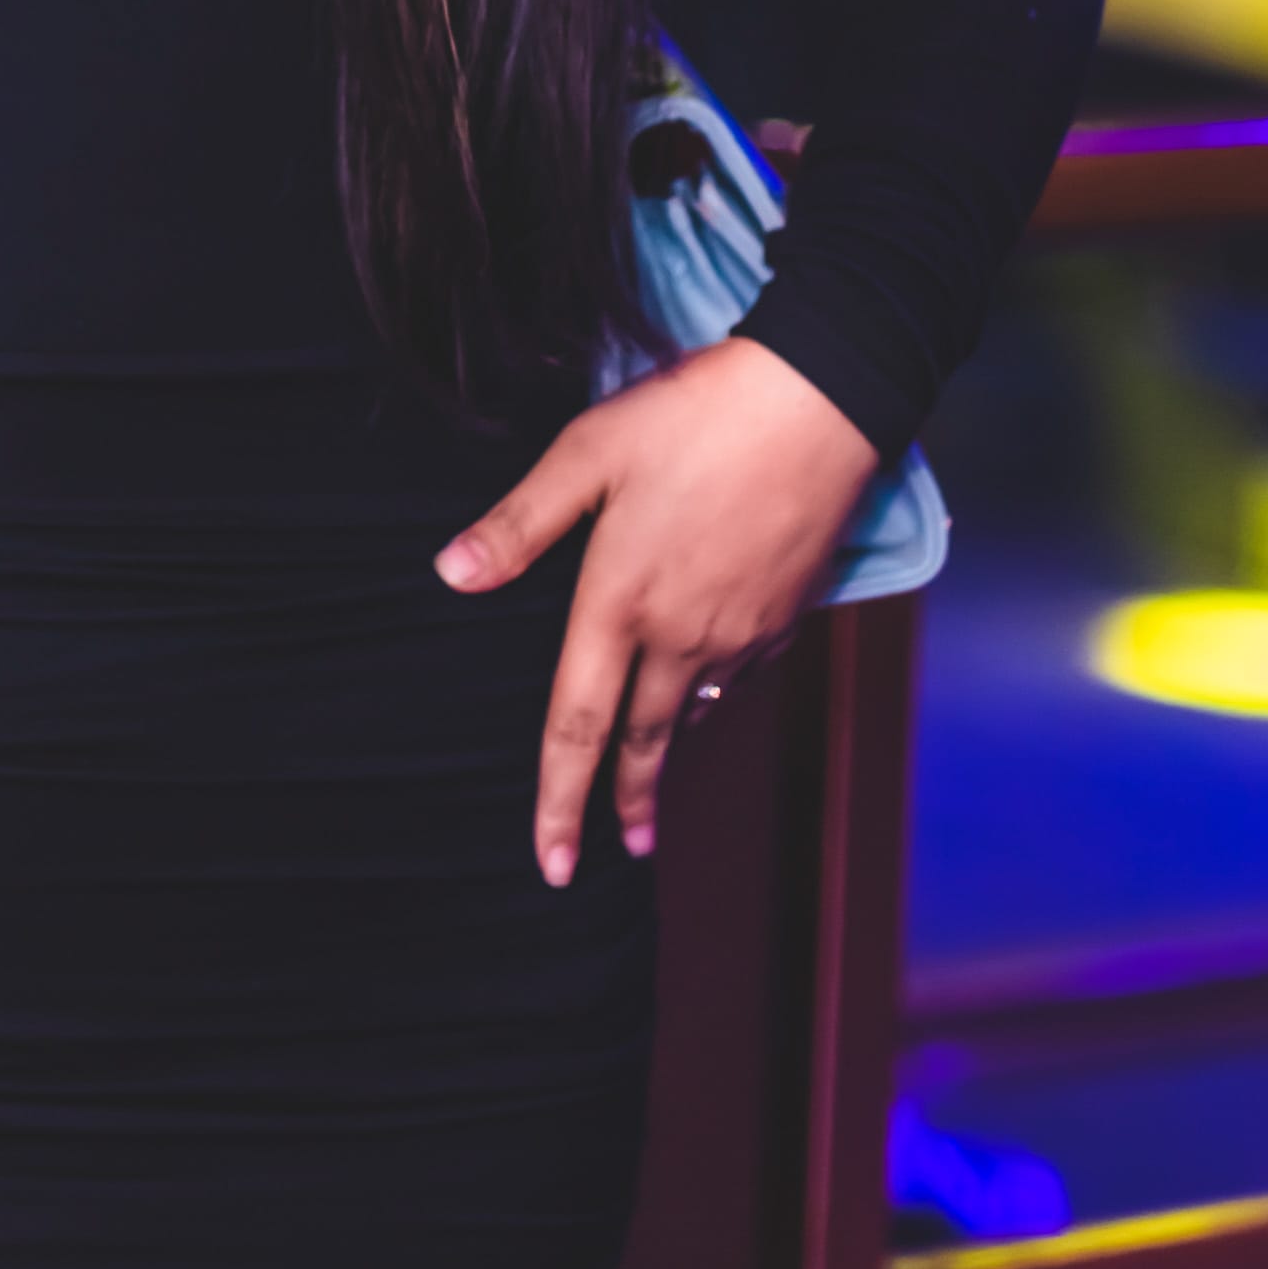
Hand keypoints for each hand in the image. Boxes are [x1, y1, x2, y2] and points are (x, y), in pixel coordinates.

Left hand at [436, 340, 879, 876]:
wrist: (817, 402)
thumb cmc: (692, 416)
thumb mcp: (587, 453)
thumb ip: (519, 523)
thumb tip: (450, 574)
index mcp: (619, 603)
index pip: (576, 727)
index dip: (559, 802)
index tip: (553, 866)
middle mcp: (681, 636)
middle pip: (643, 741)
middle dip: (625, 802)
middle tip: (622, 849)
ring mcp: (740, 630)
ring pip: (695, 710)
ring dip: (670, 751)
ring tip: (654, 781)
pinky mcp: (785, 614)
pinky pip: (740, 675)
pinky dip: (716, 695)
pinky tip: (711, 691)